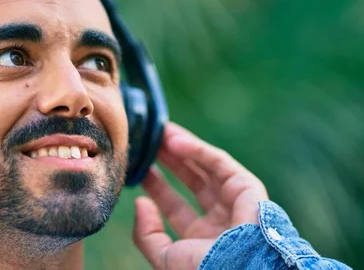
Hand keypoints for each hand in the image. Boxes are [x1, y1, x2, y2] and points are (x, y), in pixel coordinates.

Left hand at [133, 122, 267, 269]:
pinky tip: (175, 141)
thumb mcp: (165, 258)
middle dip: (171, 162)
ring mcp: (236, 204)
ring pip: (207, 168)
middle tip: (150, 144)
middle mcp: (221, 220)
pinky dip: (198, 149)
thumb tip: (140, 203)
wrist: (238, 269)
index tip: (140, 169)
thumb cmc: (204, 268)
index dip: (158, 187)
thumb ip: (147, 234)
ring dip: (184, 148)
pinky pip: (220, 163)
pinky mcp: (249, 188)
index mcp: (203, 239)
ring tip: (160, 133)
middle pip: (192, 183)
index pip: (176, 207)